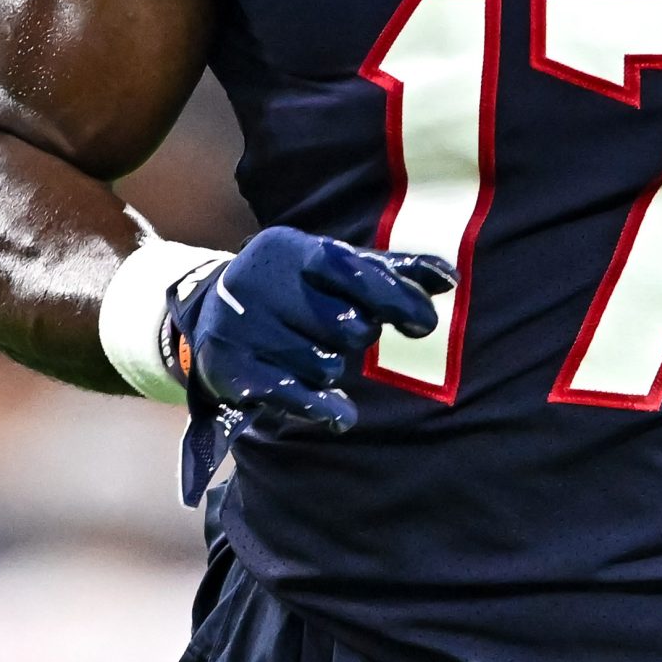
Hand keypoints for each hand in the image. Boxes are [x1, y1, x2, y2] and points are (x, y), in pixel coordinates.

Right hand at [168, 227, 453, 432]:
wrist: (212, 314)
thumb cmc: (295, 287)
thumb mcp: (335, 268)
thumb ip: (391, 271)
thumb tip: (449, 278)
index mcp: (292, 249)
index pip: (351, 269)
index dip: (395, 296)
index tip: (425, 322)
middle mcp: (261, 282)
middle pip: (346, 326)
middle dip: (357, 335)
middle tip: (342, 330)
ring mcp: (242, 327)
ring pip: (325, 366)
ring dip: (332, 368)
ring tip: (311, 353)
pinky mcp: (231, 369)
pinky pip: (296, 397)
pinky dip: (324, 408)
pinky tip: (339, 413)